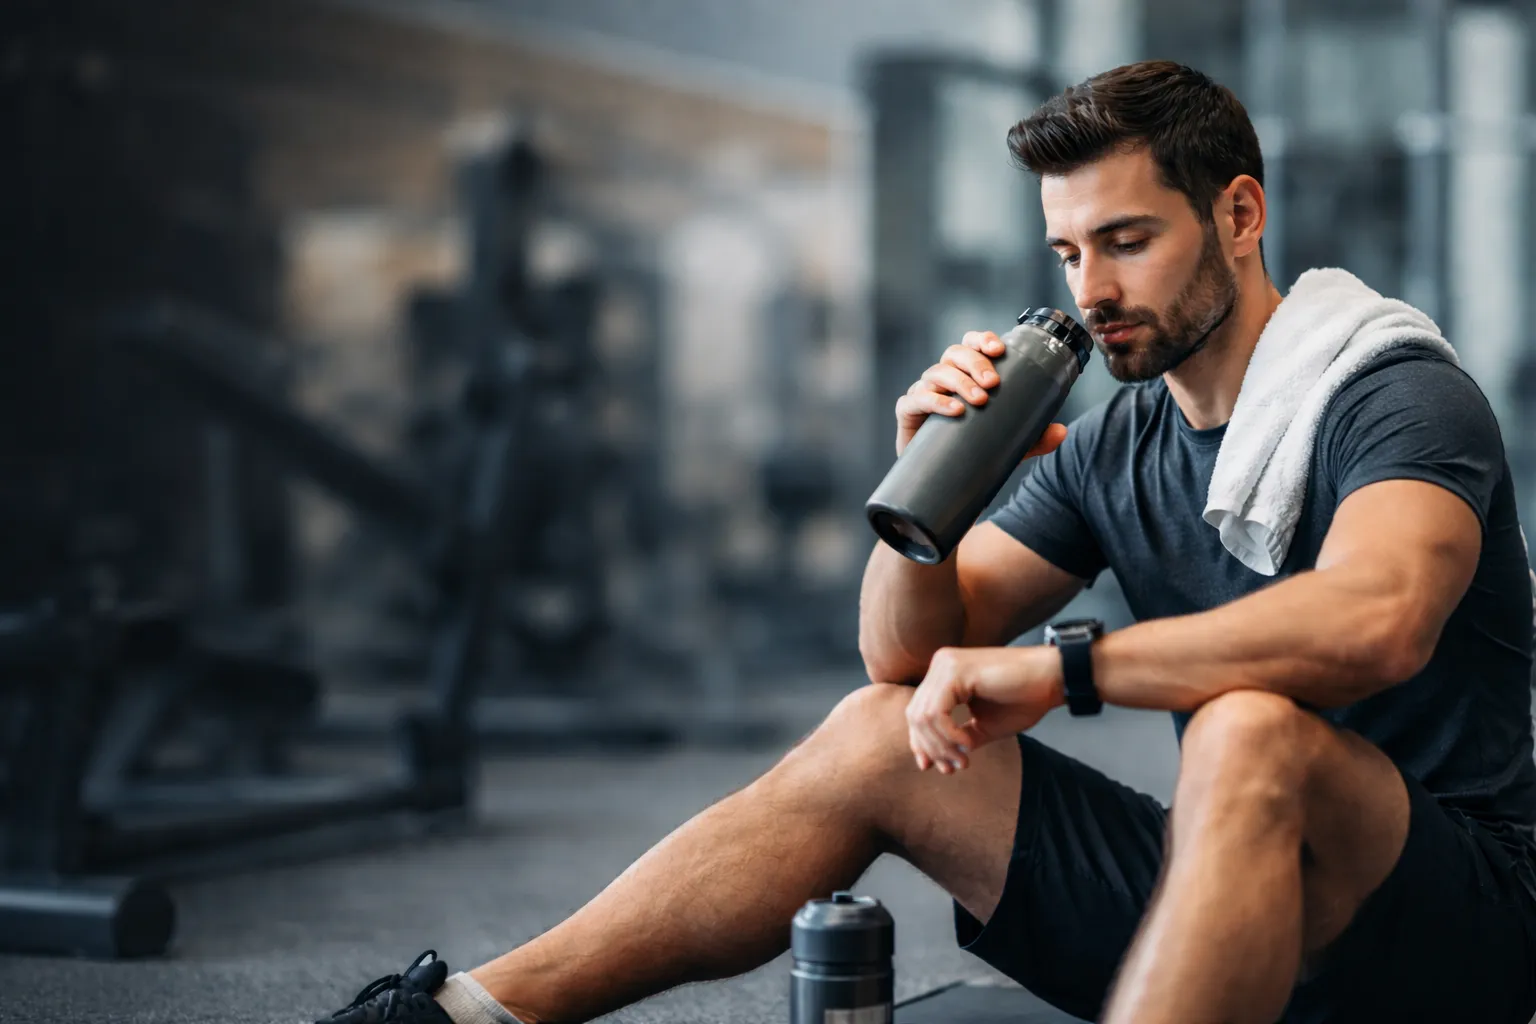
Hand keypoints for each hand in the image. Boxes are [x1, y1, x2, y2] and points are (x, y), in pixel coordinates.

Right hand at [894, 330, 1067, 457]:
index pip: (971, 345)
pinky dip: (935, 401)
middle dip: (975, 363)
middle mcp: (943, 378)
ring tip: (979, 400)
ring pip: (936, 372)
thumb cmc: (972, 450)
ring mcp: (923, 393)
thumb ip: (1034, 437)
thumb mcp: (1009, 444)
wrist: (940, 482)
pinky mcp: (908, 412)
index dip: (982, 340)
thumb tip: (1061, 432)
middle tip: (993, 383)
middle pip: (954, 354)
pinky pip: (916, 399)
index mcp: (965, 374)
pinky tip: (954, 410)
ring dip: (959, 381)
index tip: (998, 350)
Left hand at [905, 645, 1064, 772]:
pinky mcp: (956, 670)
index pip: (916, 712)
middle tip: (953, 768)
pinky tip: (968, 744)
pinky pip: (936, 712)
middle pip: (914, 715)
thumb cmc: (1024, 699)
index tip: (934, 768)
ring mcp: (946, 665)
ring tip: (964, 759)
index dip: (921, 743)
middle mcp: (940, 665)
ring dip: (941, 745)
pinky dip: (949, 734)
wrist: (1053, 679)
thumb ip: (956, 738)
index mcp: (944, 675)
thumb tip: (932, 760)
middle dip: (931, 748)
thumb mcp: (983, 726)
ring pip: (922, 716)